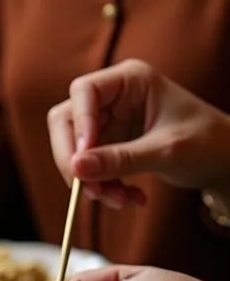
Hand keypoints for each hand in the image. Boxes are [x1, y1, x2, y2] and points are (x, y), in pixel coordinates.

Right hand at [46, 59, 229, 208]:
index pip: (83, 93)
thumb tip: (76, 168)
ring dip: (92, 182)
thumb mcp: (164, 151)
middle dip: (76, 163)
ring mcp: (107, 123)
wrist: (222, 160)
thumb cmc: (206, 142)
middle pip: (67, 124)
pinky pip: (88, 169)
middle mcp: (112, 98)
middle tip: (91, 191)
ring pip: (74, 152)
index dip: (79, 125)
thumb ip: (120, 159)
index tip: (83, 159)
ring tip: (122, 200)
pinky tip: (129, 198)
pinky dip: (104, 188)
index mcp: (130, 80)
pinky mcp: (106, 146)